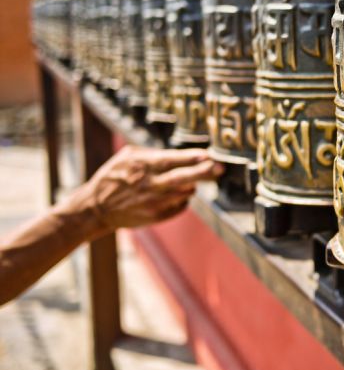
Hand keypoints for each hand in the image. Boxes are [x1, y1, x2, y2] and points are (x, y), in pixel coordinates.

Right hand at [75, 146, 223, 232]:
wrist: (96, 207)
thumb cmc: (114, 176)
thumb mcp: (128, 156)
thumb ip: (153, 153)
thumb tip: (180, 154)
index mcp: (143, 166)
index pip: (172, 160)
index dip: (192, 157)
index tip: (208, 154)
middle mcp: (150, 185)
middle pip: (182, 178)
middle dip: (203, 172)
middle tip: (220, 168)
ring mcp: (154, 203)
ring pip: (184, 193)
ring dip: (193, 185)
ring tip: (196, 179)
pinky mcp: (156, 216)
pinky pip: (180, 206)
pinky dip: (184, 198)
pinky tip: (179, 193)